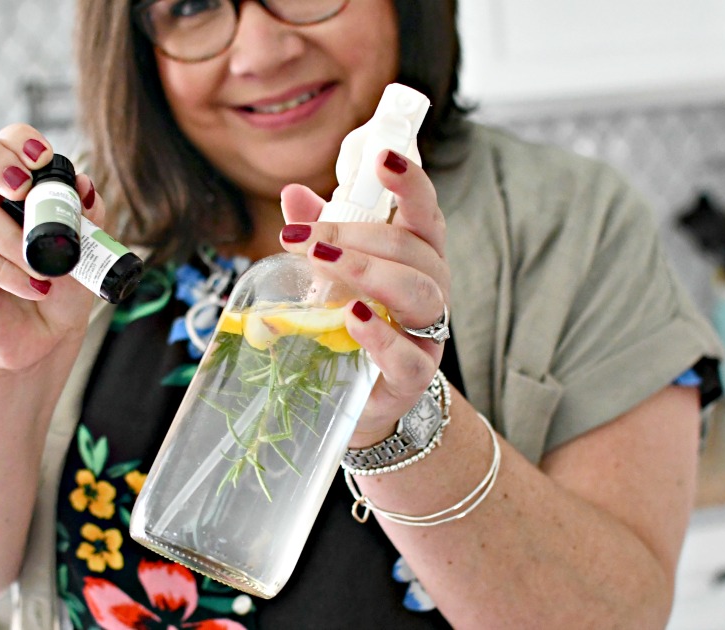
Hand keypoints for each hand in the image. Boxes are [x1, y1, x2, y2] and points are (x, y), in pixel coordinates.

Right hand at [0, 124, 103, 370]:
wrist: (45, 339)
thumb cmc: (61, 288)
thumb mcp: (86, 251)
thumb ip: (87, 217)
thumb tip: (84, 184)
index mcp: (11, 186)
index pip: (5, 143)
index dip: (19, 142)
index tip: (44, 159)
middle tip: (21, 188)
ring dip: (10, 238)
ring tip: (44, 269)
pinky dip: (4, 271)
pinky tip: (34, 286)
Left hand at [278, 149, 449, 445]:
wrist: (357, 400)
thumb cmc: (347, 326)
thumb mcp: (329, 277)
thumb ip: (317, 235)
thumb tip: (293, 194)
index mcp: (415, 256)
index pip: (423, 211)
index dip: (409, 181)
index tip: (383, 156)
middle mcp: (430, 287)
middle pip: (410, 248)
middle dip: (356, 234)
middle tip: (304, 238)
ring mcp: (427, 332)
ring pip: (419, 290)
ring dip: (369, 270)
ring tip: (323, 263)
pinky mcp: (414, 375)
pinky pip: (408, 354)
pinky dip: (380, 334)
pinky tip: (352, 317)